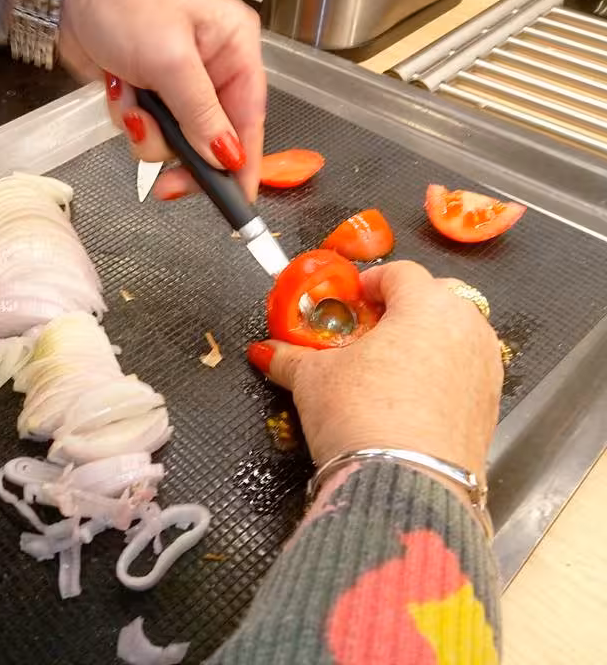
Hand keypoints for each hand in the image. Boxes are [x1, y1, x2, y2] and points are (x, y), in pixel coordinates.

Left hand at [60, 0, 265, 201]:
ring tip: (131, 97)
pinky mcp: (144, 91)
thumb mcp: (171, 60)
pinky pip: (143, 130)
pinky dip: (127, 118)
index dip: (244, 165)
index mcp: (233, 50)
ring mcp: (174, 84)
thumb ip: (201, 114)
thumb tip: (226, 156)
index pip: (250, 121)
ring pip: (172, 142)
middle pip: (211, 141)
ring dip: (147, 132)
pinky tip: (118, 88)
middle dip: (183, 156)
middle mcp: (210, 70)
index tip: (238, 202)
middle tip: (167, 184)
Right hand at [247, 261, 502, 481]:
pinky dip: (441, 375)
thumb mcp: (313, 380)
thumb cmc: (362, 417)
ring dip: (426, 341)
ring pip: (456, 336)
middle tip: (368, 331)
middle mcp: (466, 328)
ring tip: (388, 367)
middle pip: (437, 298)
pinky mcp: (490, 406)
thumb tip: (266, 352)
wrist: (406, 484)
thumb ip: (290, 357)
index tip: (352, 299)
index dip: (372, 281)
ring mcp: (486, 368)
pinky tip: (409, 399)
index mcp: (427, 306)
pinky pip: (465, 373)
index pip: (401, 272)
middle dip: (403, 308)